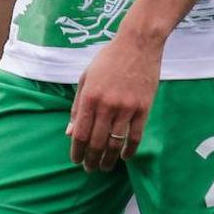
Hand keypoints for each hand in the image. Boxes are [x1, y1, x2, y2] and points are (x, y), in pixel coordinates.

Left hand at [67, 33, 161, 171]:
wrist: (138, 44)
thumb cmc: (108, 59)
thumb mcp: (86, 78)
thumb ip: (77, 107)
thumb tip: (70, 132)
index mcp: (89, 98)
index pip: (80, 133)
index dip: (77, 151)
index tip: (76, 161)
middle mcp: (106, 106)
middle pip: (97, 142)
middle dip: (91, 160)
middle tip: (90, 169)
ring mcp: (126, 108)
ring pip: (116, 143)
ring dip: (109, 159)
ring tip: (105, 167)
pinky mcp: (143, 108)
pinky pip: (136, 135)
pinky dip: (130, 150)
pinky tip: (124, 156)